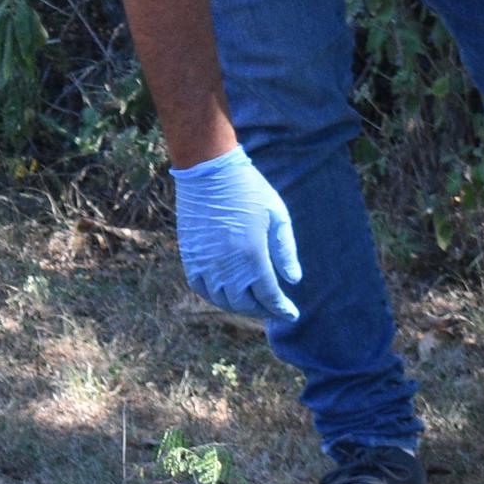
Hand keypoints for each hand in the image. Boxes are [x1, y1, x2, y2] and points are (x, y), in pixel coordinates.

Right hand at [172, 145, 302, 326]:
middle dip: (263, 310)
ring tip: (253, 304)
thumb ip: (285, 250)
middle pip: (245, 303)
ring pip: (222, 300)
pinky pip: (200, 287)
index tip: (292, 314)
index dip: (281, 309)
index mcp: (252, 254)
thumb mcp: (277, 215)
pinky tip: (226, 294)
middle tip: (274, 309)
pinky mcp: (190, 255)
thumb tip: (293, 280)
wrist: (207, 170)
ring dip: (239, 307)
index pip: (269, 295)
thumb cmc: (248, 189)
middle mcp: (226, 264)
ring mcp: (205, 261)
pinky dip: (214, 296)